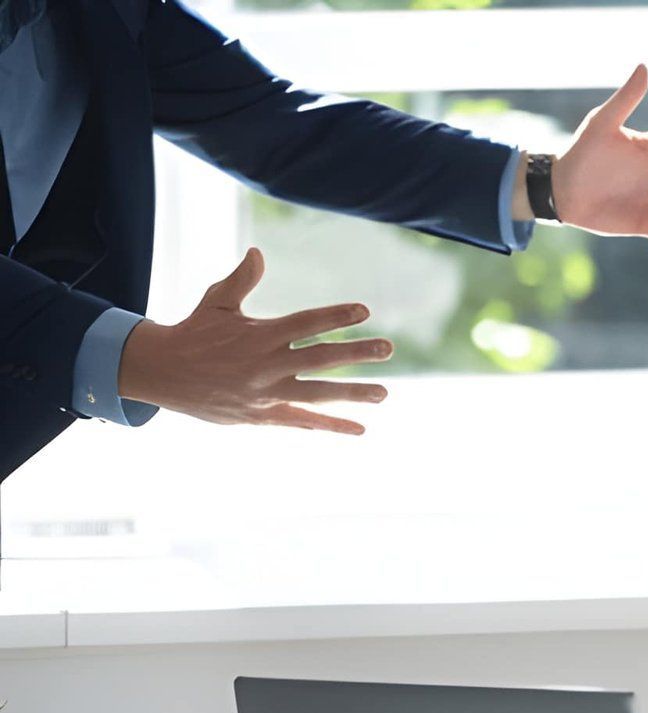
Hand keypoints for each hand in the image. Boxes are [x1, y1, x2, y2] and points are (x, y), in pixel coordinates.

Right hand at [119, 248, 391, 434]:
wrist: (162, 374)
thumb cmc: (193, 333)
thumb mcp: (215, 303)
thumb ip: (241, 280)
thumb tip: (257, 253)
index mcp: (259, 335)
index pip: (306, 323)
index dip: (335, 316)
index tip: (364, 311)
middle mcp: (266, 365)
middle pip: (320, 358)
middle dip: (356, 353)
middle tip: (388, 348)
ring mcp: (266, 393)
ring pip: (318, 394)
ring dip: (352, 394)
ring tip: (384, 393)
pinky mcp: (263, 416)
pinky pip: (304, 422)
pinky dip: (332, 426)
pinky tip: (360, 428)